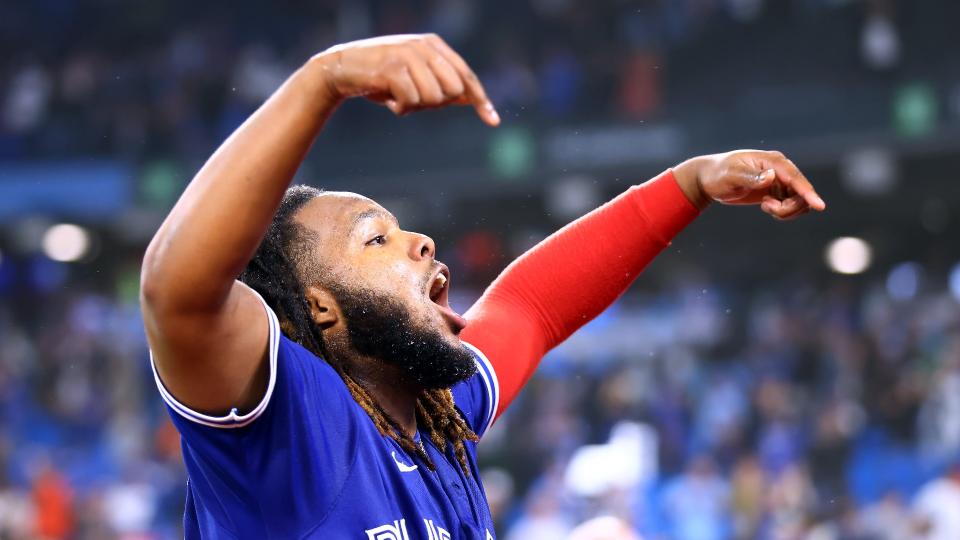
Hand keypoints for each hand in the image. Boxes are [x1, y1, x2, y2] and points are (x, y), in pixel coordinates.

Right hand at [313, 34, 499, 125]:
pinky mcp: (393, 68)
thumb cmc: (382, 76)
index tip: (493, 121)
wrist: (342, 68)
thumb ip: (442, 85)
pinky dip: (401, 108)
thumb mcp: (416, 77)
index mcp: (435, 45)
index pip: (466, 77)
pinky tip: (389, 101)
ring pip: (433, 99)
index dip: (481, 100)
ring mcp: (408, 55)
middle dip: (436, 104)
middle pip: (453, 91)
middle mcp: (425, 47)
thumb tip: (473, 100)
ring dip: (415, 107)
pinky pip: (411, 101)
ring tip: (399, 97)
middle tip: (413, 101)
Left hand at [674, 150, 825, 219]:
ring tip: (765, 206)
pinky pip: (790, 205)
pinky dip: (782, 211)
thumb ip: (751, 176)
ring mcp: (779, 180)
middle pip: (801, 192)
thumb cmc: (718, 174)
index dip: (808, 192)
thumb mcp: (731, 175)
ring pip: (798, 201)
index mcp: (772, 161)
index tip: (820, 206)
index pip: (794, 178)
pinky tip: (765, 207)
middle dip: (789, 207)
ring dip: (785, 210)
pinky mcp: (776, 191)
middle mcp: (780, 169)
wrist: (709, 179)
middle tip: (766, 207)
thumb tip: (771, 176)